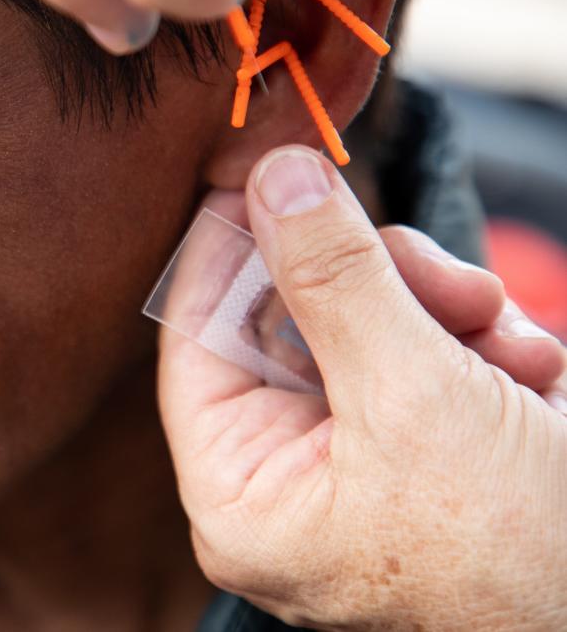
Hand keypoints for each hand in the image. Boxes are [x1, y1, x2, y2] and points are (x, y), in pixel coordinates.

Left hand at [158, 146, 566, 628]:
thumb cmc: (516, 553)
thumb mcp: (413, 397)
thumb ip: (334, 279)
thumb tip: (272, 179)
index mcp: (241, 493)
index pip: (196, 337)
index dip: (230, 250)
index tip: (265, 173)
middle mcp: (283, 481)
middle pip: (290, 320)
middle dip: (376, 284)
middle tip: (445, 284)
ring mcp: (353, 466)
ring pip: (365, 325)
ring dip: (444, 312)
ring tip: (507, 345)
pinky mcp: (422, 452)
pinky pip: (422, 358)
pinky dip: (480, 347)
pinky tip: (530, 374)